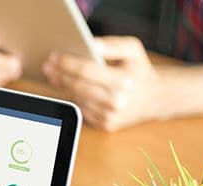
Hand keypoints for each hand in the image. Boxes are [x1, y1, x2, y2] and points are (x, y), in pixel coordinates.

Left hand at [42, 36, 163, 130]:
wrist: (155, 98)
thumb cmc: (139, 71)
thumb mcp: (133, 50)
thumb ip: (112, 45)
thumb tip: (90, 44)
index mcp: (124, 81)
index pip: (86, 71)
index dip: (67, 63)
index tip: (53, 57)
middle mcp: (116, 100)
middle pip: (78, 86)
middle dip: (60, 75)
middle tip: (47, 66)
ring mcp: (110, 115)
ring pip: (77, 99)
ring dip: (63, 87)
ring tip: (53, 75)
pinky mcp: (105, 125)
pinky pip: (82, 110)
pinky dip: (73, 98)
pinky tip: (68, 88)